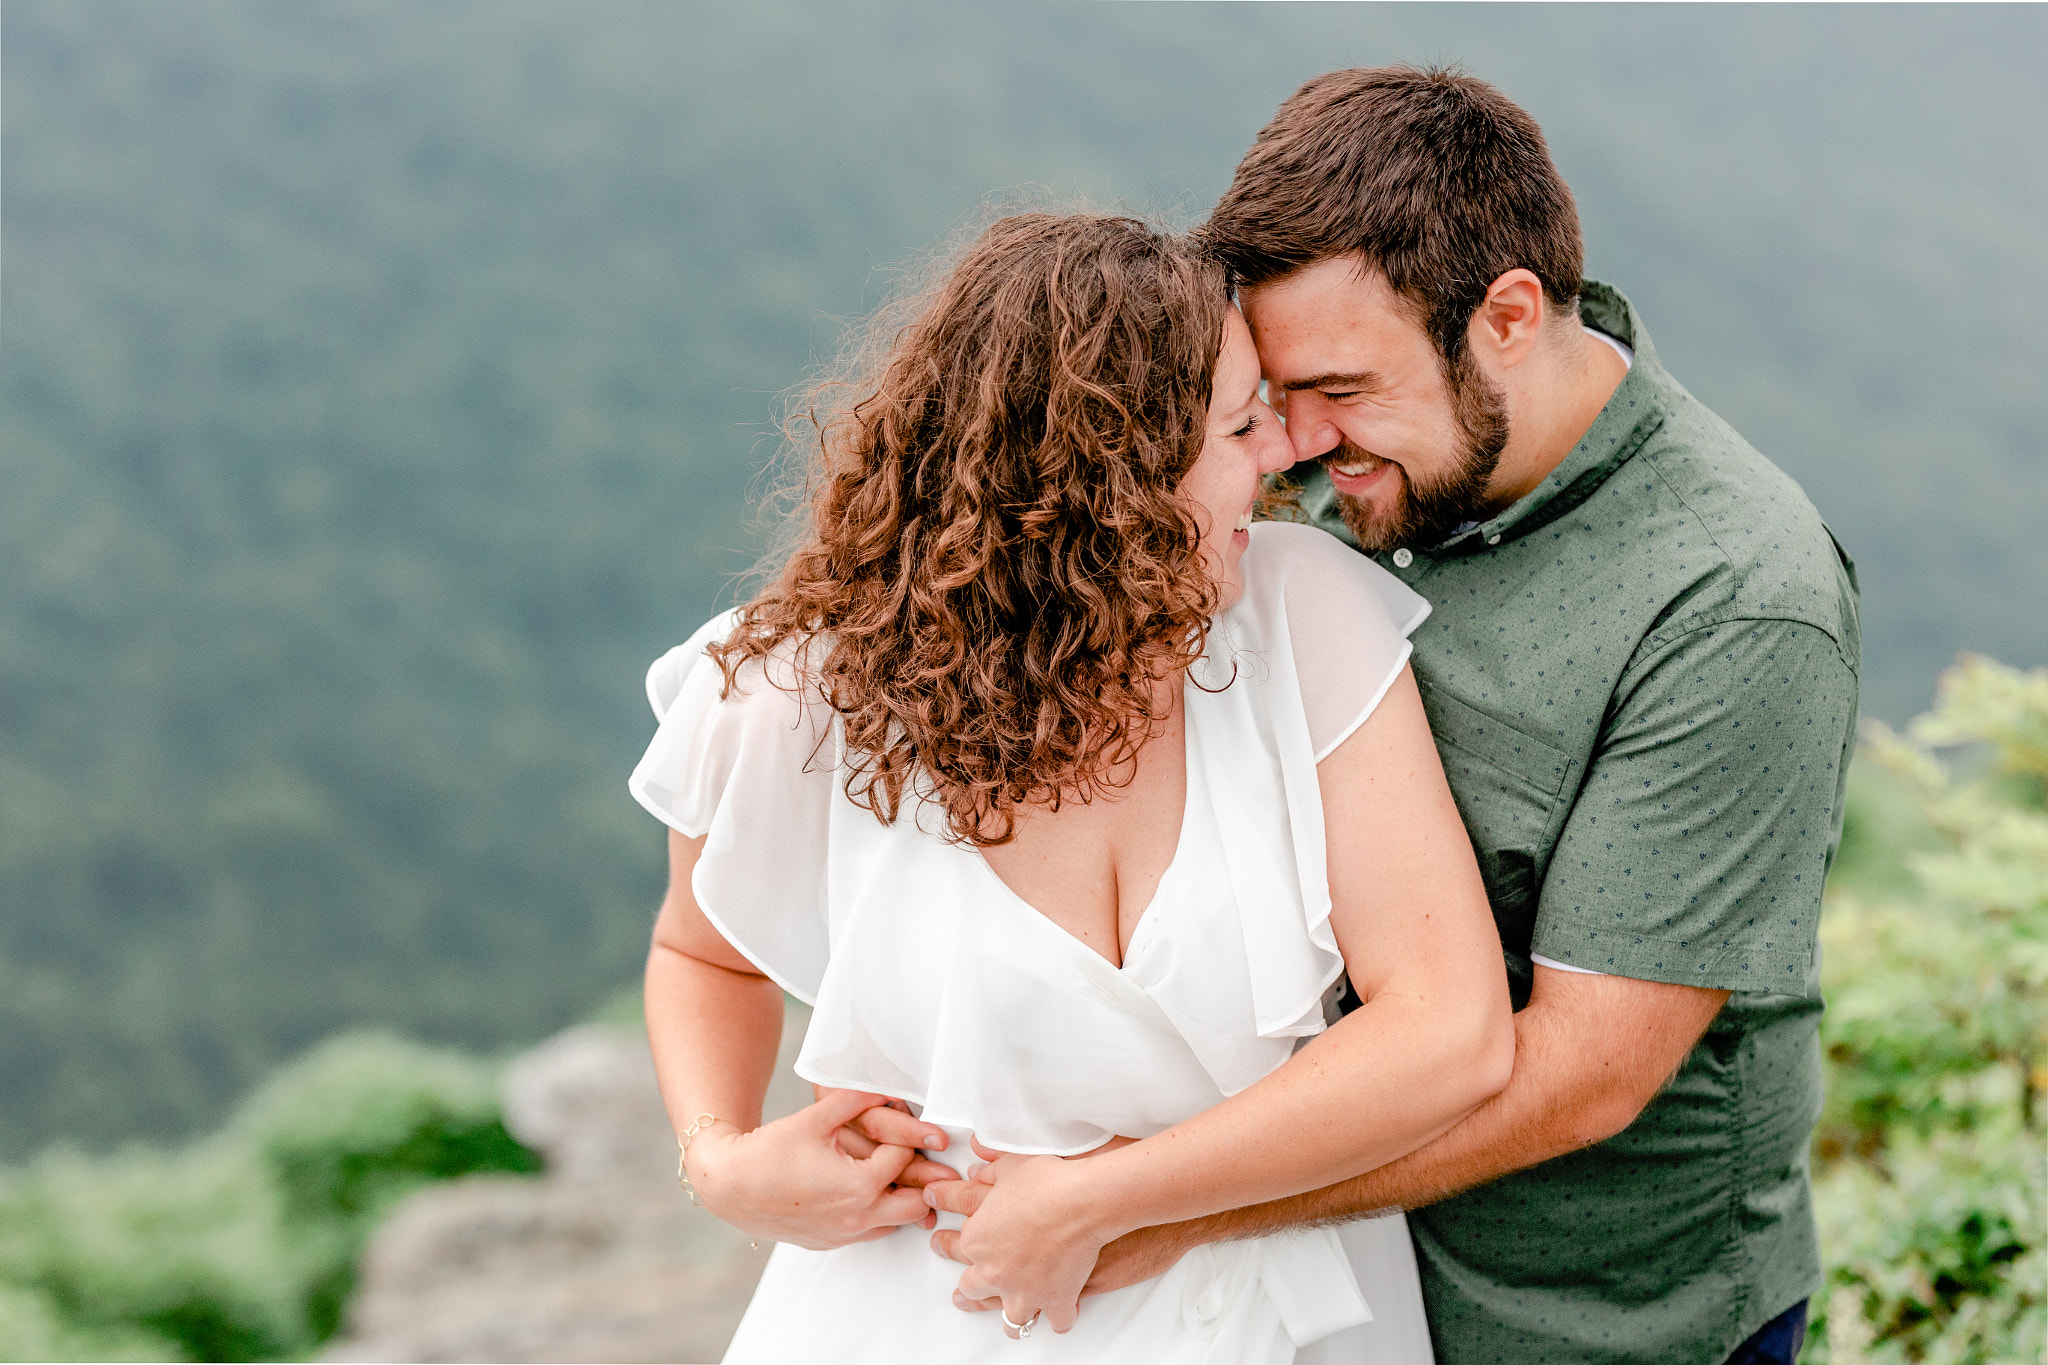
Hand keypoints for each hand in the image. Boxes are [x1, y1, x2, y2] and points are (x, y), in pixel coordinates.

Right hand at [685, 1088, 953, 1249]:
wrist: (729, 1185)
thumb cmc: (769, 1152)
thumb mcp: (815, 1117)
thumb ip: (855, 1098)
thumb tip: (884, 1088)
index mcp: (860, 1186)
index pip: (904, 1159)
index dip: (906, 1137)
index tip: (902, 1124)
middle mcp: (858, 1218)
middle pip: (916, 1204)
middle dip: (918, 1178)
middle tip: (911, 1157)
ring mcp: (844, 1235)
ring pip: (896, 1224)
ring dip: (899, 1199)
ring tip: (890, 1173)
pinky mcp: (830, 1243)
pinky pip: (870, 1233)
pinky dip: (877, 1214)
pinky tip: (864, 1190)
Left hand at [929, 1147, 1193, 1313]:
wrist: (1085, 1200)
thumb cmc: (1050, 1180)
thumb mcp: (1012, 1166)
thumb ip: (989, 1168)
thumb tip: (976, 1165)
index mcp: (977, 1240)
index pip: (954, 1244)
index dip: (946, 1241)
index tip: (940, 1241)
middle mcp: (995, 1272)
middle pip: (973, 1288)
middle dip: (972, 1288)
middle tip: (965, 1290)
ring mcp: (1025, 1292)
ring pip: (1011, 1319)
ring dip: (1013, 1314)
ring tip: (1013, 1311)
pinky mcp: (1056, 1301)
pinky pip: (1057, 1322)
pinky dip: (1060, 1317)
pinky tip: (1059, 1313)